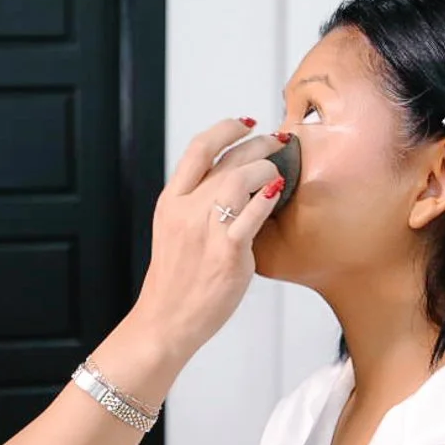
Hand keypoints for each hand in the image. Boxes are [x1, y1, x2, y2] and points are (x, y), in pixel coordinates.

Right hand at [129, 119, 284, 361]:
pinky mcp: (228, 253)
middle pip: (226, 159)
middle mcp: (186, 211)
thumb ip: (195, 206)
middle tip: (278, 141)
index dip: (225, 129)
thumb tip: (228, 183)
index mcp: (171, 202)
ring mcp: (206, 230)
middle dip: (258, 143)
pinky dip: (267, 199)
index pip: (198, 149)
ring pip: (241, 178)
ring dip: (266, 169)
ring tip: (279, 173)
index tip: (245, 123)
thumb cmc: (174, 281)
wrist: (165, 320)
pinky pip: (254, 214)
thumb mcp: (173, 232)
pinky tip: (277, 193)